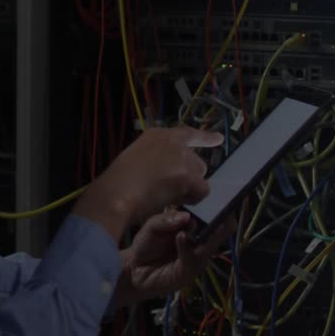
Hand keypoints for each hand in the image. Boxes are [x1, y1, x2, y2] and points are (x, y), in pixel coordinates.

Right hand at [74, 127, 222, 239]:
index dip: (204, 137)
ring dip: (189, 188)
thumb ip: (157, 159)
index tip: (218, 138)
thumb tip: (171, 173)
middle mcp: (172, 141)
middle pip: (196, 161)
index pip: (187, 134)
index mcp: (157, 135)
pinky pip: (201, 191)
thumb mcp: (137, 159)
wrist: (116, 194)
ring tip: (166, 195)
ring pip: (199, 177)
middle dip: (190, 177)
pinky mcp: (187, 174)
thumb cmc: (118, 184)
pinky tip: (174, 201)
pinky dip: (192, 199)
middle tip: (171, 190)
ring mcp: (181, 157)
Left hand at [112, 210, 237, 306]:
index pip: (216, 220)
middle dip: (221, 224)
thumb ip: (167, 219)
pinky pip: (192, 260)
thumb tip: (187, 216)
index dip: (222, 212)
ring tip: (194, 227)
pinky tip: (181, 237)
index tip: (221, 202)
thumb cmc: (146, 244)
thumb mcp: (153, 225)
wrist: (135, 268)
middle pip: (221, 234)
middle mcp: (200, 244)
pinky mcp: (188, 273)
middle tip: (216, 215)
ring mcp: (197, 259)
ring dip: (204, 237)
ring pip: (209, 248)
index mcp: (195, 229)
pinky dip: (186, 248)